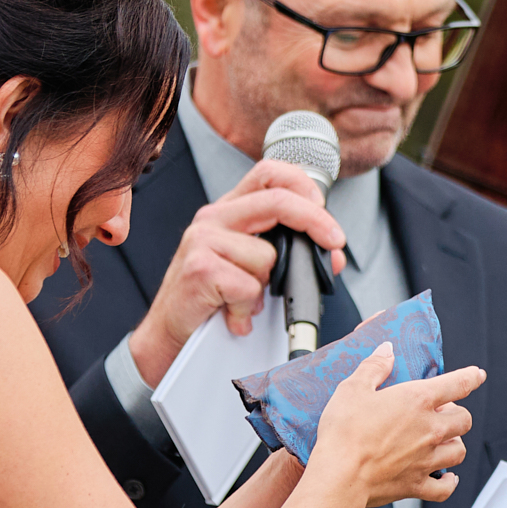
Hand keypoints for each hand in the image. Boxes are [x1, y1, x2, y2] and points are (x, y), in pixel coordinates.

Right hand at [125, 160, 348, 385]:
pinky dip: (248, 309)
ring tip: (245, 301)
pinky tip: (233, 315)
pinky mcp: (199, 268)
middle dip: (316, 221)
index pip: (269, 173)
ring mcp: (203, 240)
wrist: (171, 333)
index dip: (303, 184)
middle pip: (277, 200)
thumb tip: (334, 254)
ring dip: (266, 287)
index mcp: (230, 210)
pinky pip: (250, 286)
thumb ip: (291, 254)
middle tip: (335, 242)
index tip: (324, 211)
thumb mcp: (256, 268)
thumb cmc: (214, 300)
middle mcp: (213, 217)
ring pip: (268, 255)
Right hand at [311, 344, 485, 506]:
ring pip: (459, 451)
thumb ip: (374, 367)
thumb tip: (386, 350)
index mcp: (417, 401)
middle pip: (464, 419)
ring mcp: (426, 459)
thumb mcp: (353, 389)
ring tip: (444, 441)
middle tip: (442, 411)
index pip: (457, 384)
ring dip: (455, 443)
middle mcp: (430, 430)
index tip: (477, 375)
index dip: (471, 377)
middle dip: (457, 413)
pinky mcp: (416, 484)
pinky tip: (448, 478)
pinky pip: (445, 487)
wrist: (339, 475)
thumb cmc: (344, 432)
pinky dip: (449, 483)